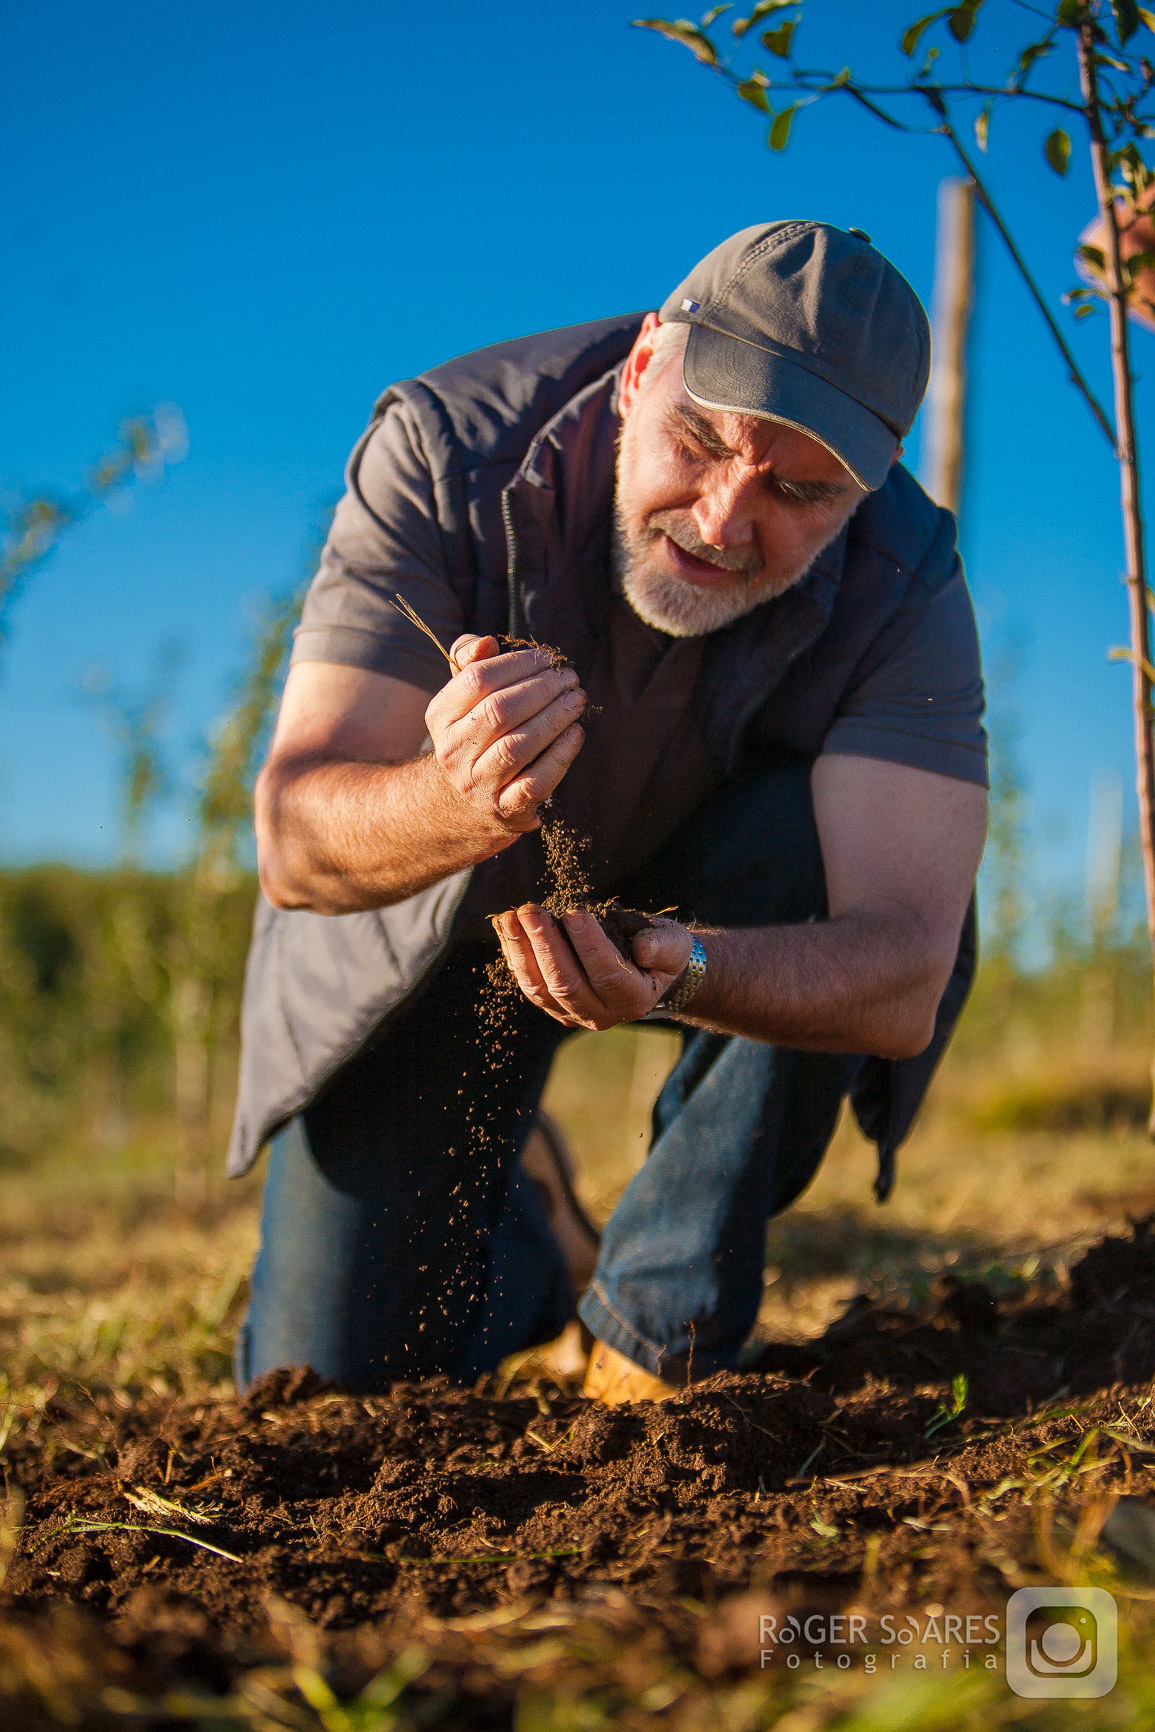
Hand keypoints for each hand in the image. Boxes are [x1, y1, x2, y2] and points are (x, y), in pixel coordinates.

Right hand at [424, 634, 586, 837]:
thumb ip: (471, 662)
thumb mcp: (464, 697)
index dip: (516, 664)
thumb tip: (486, 642)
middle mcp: (453, 751)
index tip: (547, 659)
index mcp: (440, 716)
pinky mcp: (504, 808)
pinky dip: (560, 755)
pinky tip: (575, 733)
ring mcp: (476, 783)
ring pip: (517, 747)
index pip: (477, 679)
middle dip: (541, 689)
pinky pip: (535, 782)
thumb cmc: (476, 733)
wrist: (467, 801)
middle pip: (499, 711)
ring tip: (577, 700)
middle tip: (569, 678)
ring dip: (554, 718)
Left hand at [494, 905, 695, 1029]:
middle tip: (530, 910)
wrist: (648, 971)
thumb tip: (643, 947)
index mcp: (634, 999)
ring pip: (540, 988)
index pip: (607, 974)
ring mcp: (573, 1014)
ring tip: (509, 917)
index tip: (573, 912)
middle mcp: (601, 1015)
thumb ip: (664, 946)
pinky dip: (514, 956)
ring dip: (520, 951)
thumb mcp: (675, 945)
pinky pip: (529, 984)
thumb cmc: (663, 951)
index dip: (589, 944)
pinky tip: (505, 928)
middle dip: (544, 944)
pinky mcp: (553, 1005)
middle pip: (566, 984)